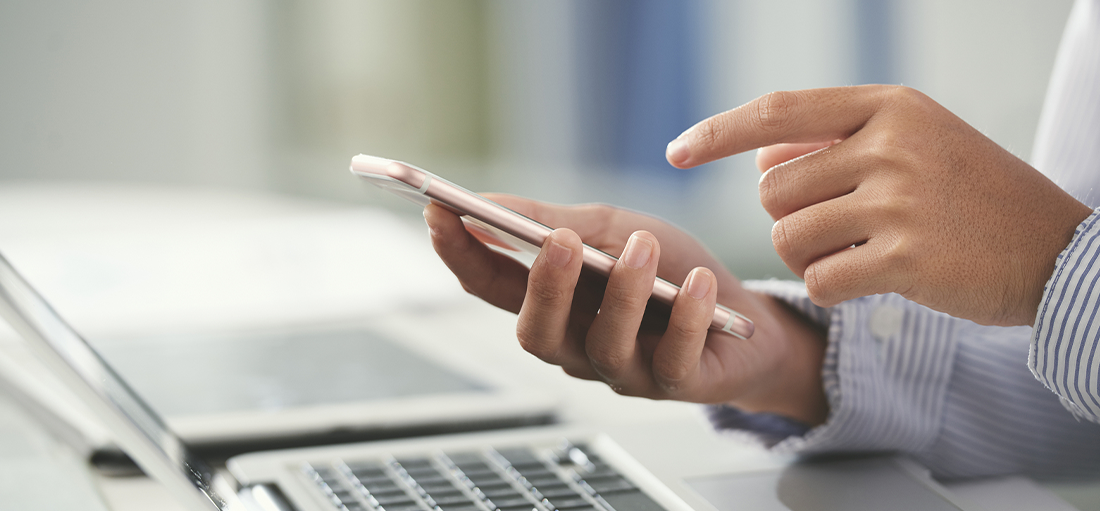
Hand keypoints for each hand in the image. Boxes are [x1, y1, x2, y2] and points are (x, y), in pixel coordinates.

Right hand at [424, 196, 827, 424]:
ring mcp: (624, 370)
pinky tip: (699, 286)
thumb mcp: (616, 230)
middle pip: (536, 333)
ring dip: (621, 292)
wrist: (749, 322)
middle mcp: (578, 344)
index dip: (460, 255)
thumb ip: (559, 221)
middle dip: (543, 286)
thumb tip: (491, 204)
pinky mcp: (676, 383)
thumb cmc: (672, 272)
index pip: (491, 286)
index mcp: (555, 303)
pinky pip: (671, 359)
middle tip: (558, 240)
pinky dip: (687, 317)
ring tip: (642, 246)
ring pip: (601, 346)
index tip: (438, 214)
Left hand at [666, 85, 1092, 325]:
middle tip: (839, 227)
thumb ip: (836, 140)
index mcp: (887, 106)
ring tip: (861, 250)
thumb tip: (759, 157)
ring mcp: (898, 200)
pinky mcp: (904, 258)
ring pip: (787, 237)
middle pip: (772, 190)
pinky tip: (869, 279)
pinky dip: (831, 288)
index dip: (717, 132)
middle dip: (789, 218)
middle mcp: (889, 144)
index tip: (676, 151)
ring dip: (809, 255)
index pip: (776, 112)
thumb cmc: (972, 195)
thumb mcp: (915, 140)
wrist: (1054, 248)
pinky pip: (818, 279)